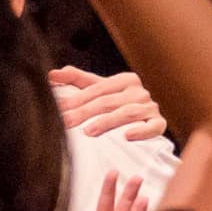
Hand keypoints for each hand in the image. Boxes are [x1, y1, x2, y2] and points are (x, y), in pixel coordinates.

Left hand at [49, 67, 168, 143]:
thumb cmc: (120, 104)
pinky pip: (153, 127)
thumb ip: (77, 80)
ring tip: (89, 132)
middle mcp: (139, 92)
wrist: (148, 119)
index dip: (77, 98)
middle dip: (85, 112)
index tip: (60, 109)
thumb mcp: (100, 90)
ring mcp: (151, 108)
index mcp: (125, 80)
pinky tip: (127, 136)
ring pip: (128, 114)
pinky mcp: (159, 124)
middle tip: (67, 122)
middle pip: (109, 101)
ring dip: (107, 122)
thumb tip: (52, 74)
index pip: (98, 89)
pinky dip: (141, 131)